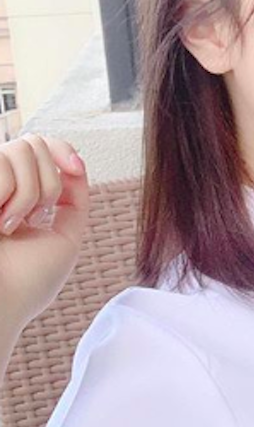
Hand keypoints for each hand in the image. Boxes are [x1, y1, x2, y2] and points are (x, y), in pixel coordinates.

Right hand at [0, 134, 89, 331]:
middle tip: (31, 219)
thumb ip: (74, 199)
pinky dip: (9, 194)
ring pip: (19, 150)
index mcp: (18, 195)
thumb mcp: (65, 237)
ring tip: (7, 226)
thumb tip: (74, 162)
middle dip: (47, 182)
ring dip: (26, 194)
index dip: (61, 149)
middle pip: (34, 144)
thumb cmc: (28, 282)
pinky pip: (1, 163)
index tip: (74, 168)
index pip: (40, 148)